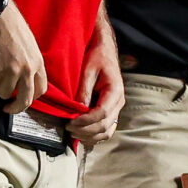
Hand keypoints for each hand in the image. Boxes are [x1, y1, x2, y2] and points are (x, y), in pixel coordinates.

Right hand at [0, 0, 48, 112]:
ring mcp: (12, 71)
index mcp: (38, 63)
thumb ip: (29, 66)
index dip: (30, 99)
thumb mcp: (30, 48)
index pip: (41, 90)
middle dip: (15, 108)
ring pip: (3, 92)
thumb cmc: (11, 29)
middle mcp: (27, 69)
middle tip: (7, 108)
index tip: (22, 101)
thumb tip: (22, 84)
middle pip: (25, 100)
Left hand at [72, 23, 122, 146]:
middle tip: (68, 129)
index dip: (86, 121)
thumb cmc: (97, 57)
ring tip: (74, 133)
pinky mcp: (112, 110)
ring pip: (108, 131)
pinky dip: (95, 135)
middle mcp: (119, 101)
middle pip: (105, 125)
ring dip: (91, 136)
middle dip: (86, 131)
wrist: (105, 51)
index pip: (102, 113)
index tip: (70, 122)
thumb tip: (78, 110)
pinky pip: (107, 128)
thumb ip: (84, 90)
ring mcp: (117, 107)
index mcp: (115, 90)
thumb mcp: (88, 70)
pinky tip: (82, 133)